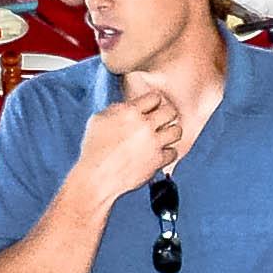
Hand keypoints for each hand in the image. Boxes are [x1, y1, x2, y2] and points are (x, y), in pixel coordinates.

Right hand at [66, 80, 186, 207]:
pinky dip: (168, 153)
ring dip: (171, 133)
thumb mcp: (99, 119)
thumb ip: (117, 110)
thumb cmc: (94, 149)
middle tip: (163, 120)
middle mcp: (144, 125)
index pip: (154, 97)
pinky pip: (174, 153)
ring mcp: (153, 143)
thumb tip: (128, 108)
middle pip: (170, 111)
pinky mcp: (157, 160)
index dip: (154, 102)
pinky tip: (159, 153)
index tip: (153, 107)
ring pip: (177, 131)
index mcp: (129, 112)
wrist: (97, 175)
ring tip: (164, 136)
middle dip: (167, 114)